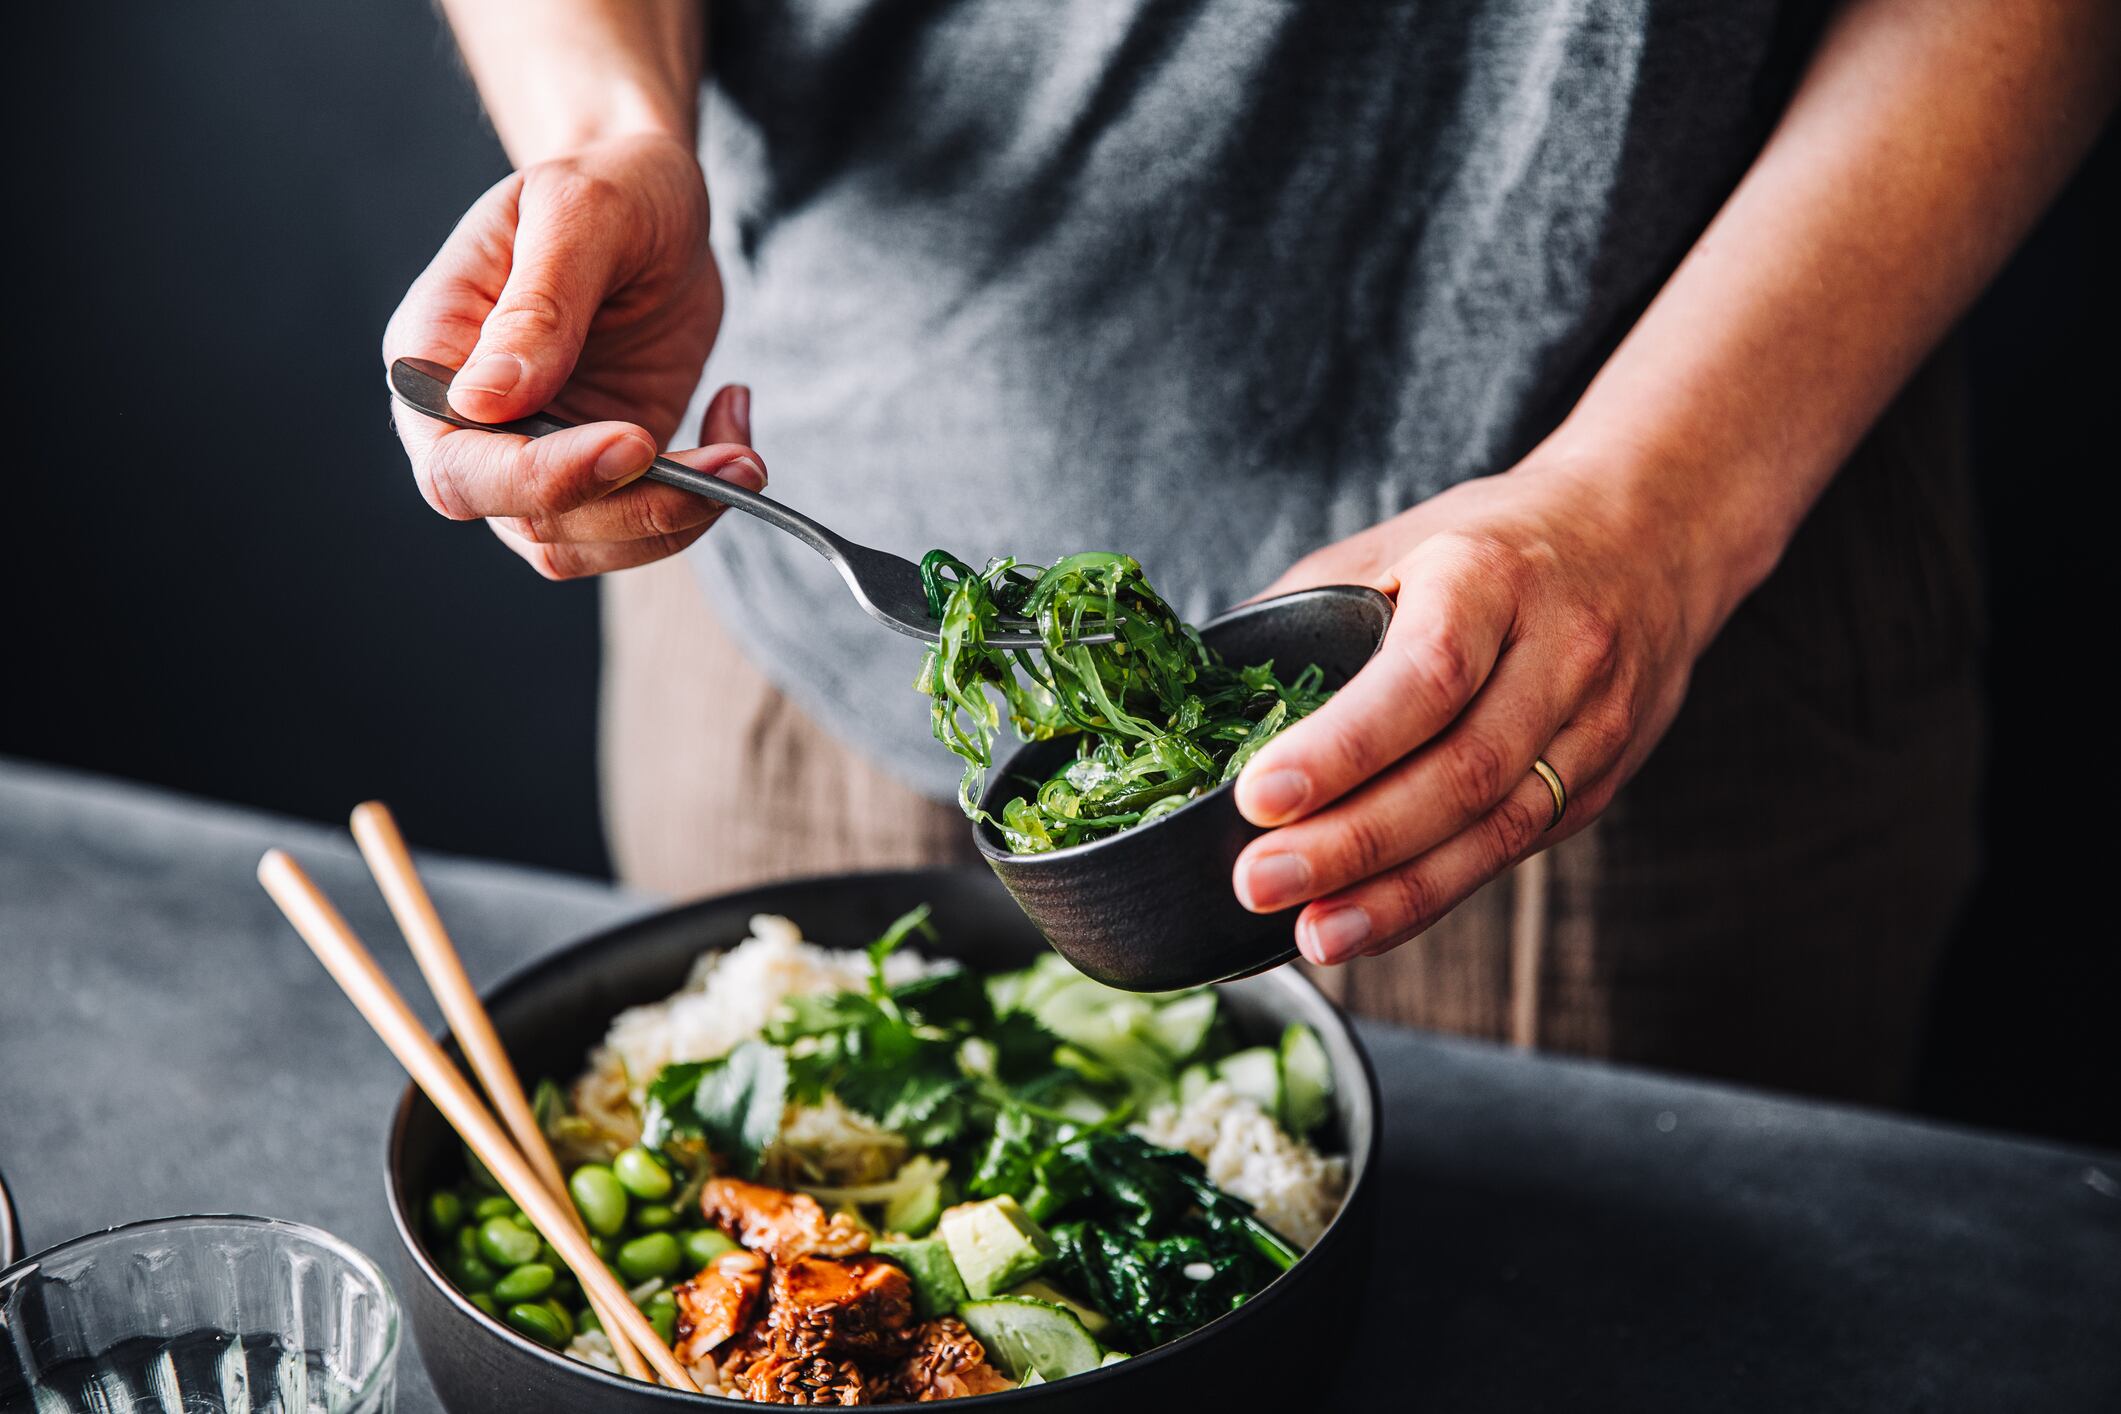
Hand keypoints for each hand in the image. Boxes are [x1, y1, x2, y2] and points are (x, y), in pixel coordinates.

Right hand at [383, 133, 761, 577]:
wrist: (657, 202)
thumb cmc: (608, 186)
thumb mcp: (579, 215)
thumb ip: (537, 305)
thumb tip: (485, 401)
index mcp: (433, 356)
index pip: (457, 464)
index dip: (538, 477)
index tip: (632, 443)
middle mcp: (473, 423)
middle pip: (524, 520)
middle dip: (631, 507)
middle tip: (730, 466)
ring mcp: (538, 455)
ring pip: (584, 544)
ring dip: (676, 518)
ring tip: (747, 461)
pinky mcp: (604, 473)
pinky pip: (639, 529)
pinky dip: (699, 505)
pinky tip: (734, 431)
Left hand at [1230, 451, 1715, 963]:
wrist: (1650, 537)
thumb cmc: (1493, 545)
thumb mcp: (1397, 544)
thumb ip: (1307, 612)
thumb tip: (1204, 693)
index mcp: (1491, 578)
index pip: (1424, 675)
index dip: (1343, 746)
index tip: (1259, 795)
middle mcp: (1558, 653)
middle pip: (1460, 771)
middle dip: (1353, 842)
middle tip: (1259, 882)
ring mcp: (1593, 725)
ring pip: (1496, 830)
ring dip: (1396, 895)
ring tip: (1313, 934)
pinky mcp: (1599, 783)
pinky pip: (1511, 852)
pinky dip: (1434, 895)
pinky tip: (1369, 922)